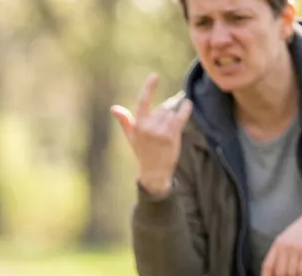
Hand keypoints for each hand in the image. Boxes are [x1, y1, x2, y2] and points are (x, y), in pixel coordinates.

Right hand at [111, 73, 192, 196]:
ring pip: (171, 112)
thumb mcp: (132, 137)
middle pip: (163, 108)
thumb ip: (125, 121)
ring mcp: (159, 131)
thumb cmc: (143, 153)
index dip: (149, 88)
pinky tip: (188, 104)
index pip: (142, 102)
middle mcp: (147, 127)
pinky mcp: (171, 135)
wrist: (154, 172)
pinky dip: (185, 109)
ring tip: (171, 126)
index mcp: (138, 125)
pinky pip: (180, 116)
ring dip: (174, 115)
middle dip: (167, 112)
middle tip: (166, 125)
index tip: (154, 76)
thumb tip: (113, 108)